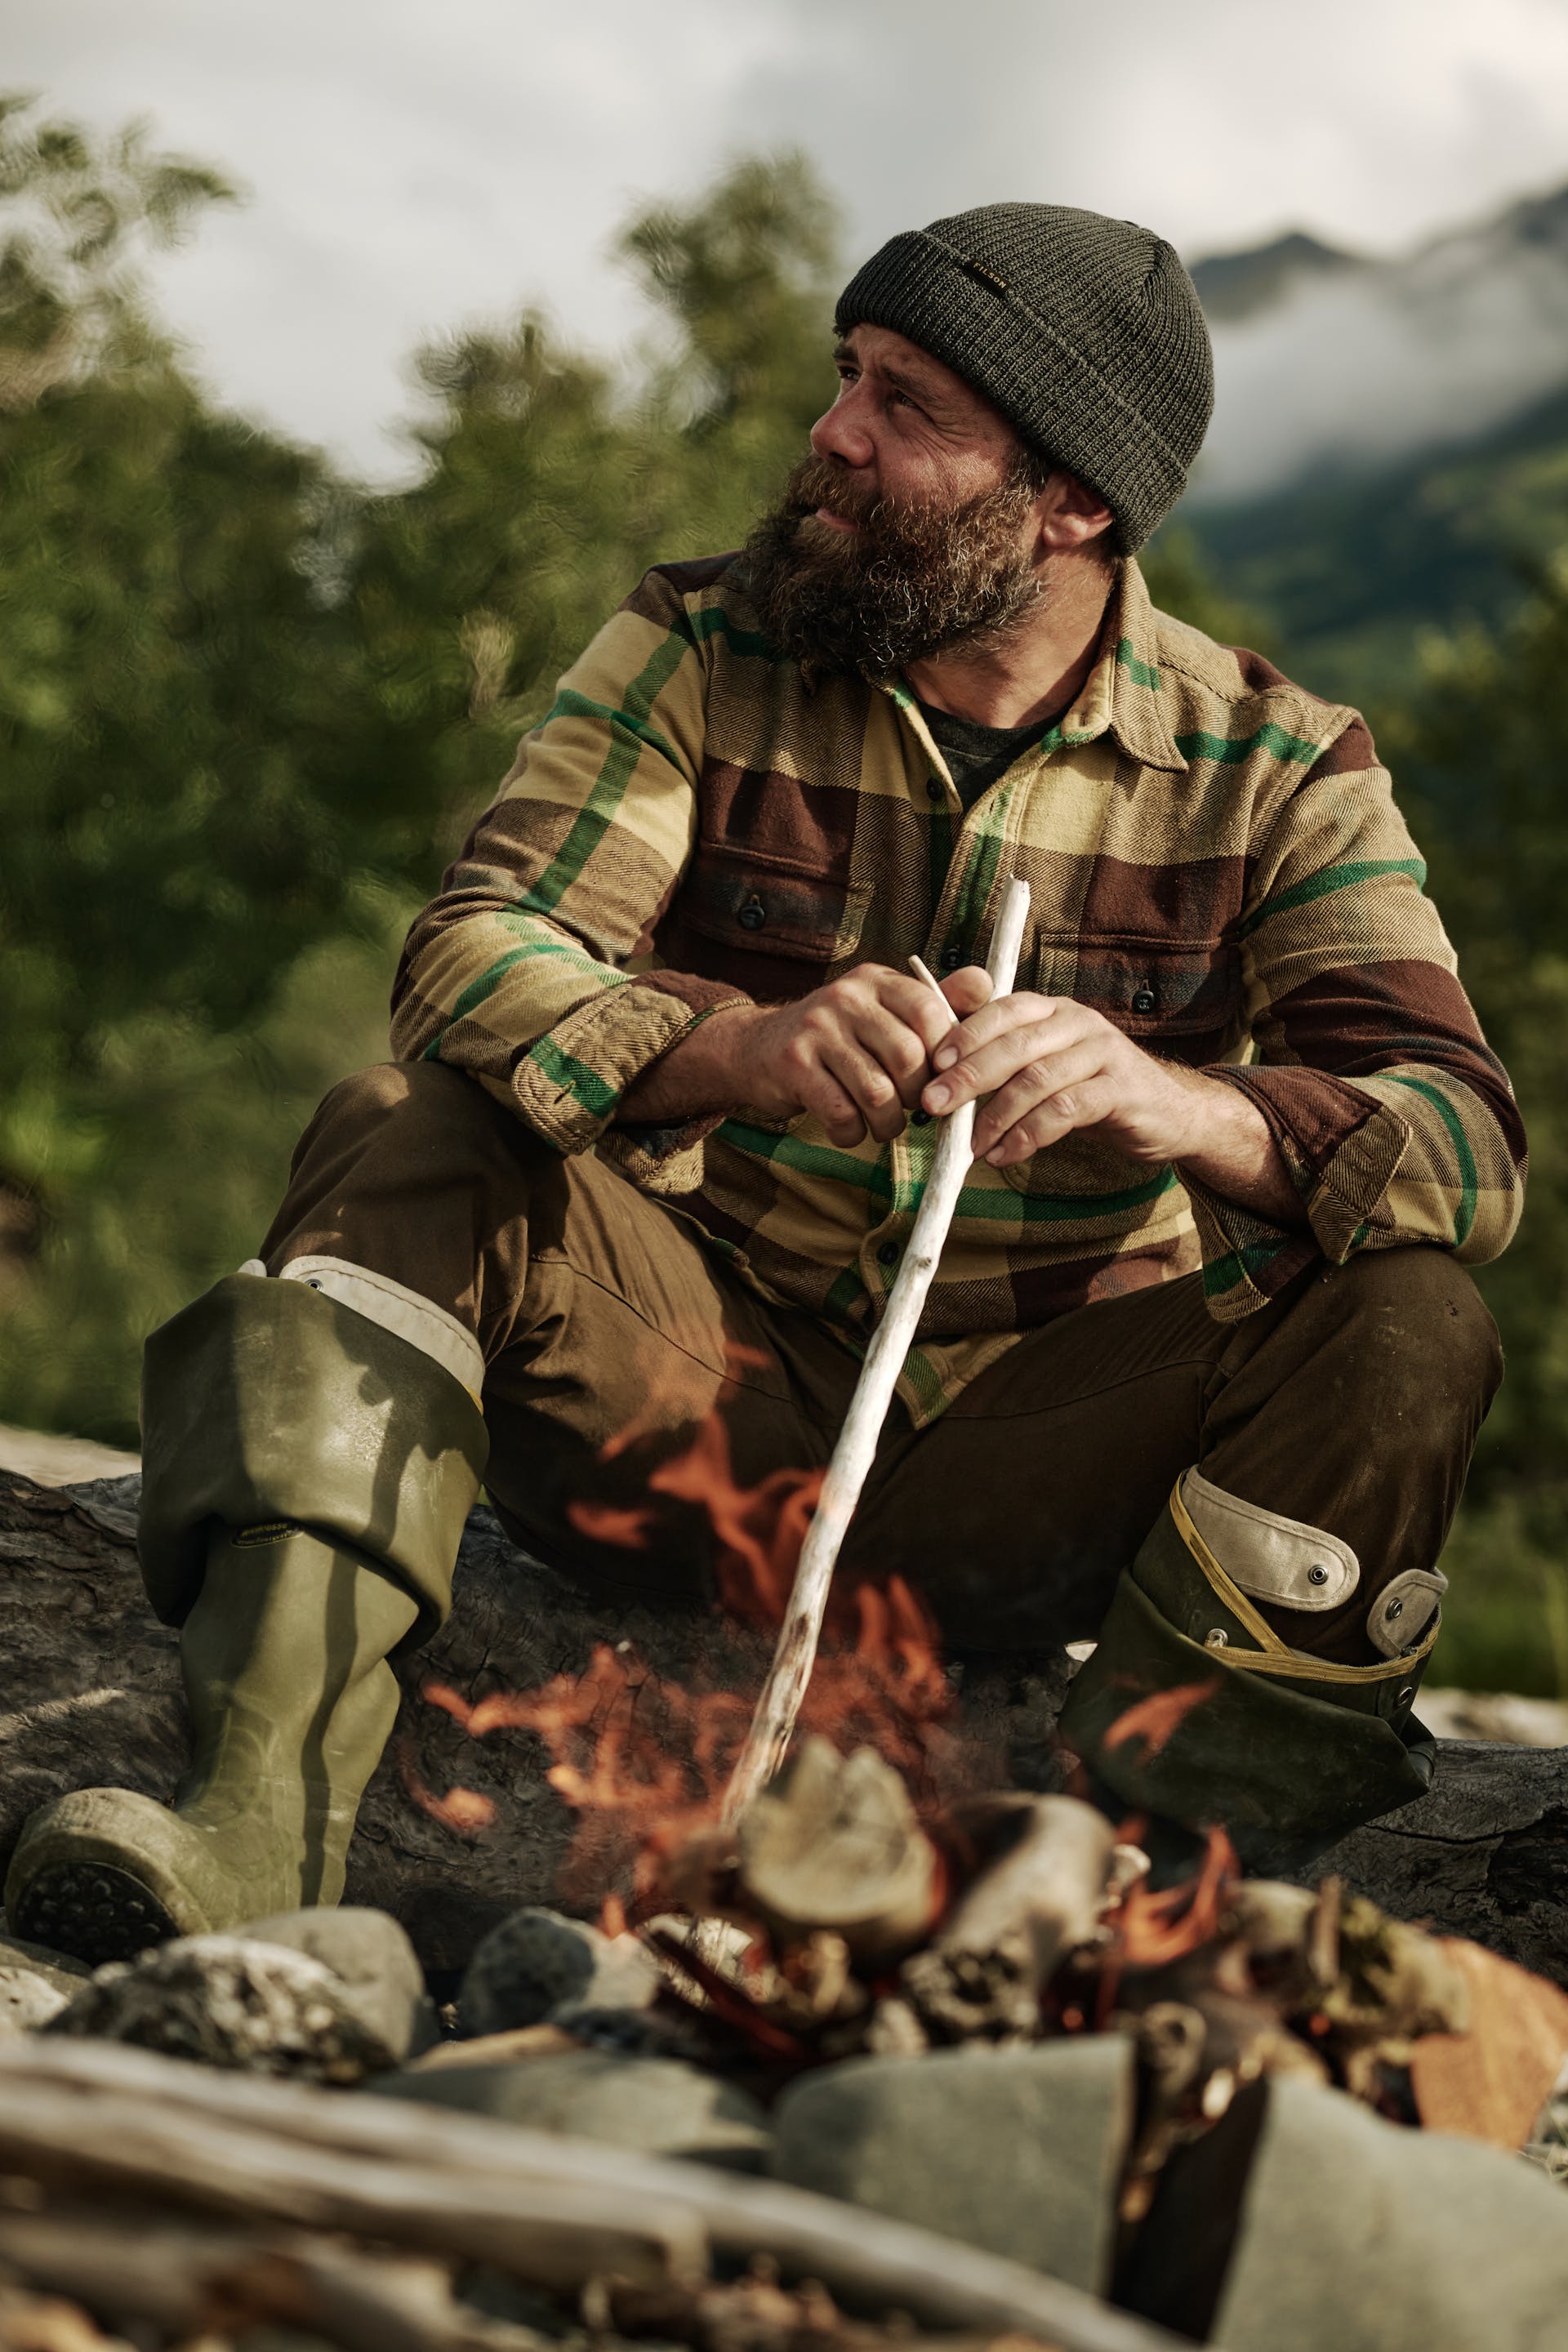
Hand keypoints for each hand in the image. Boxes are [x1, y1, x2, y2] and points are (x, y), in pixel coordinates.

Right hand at [721, 962, 992, 1146]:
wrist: (754, 1049)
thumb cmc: (836, 1038)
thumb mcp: (881, 1011)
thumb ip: (933, 1004)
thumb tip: (987, 985)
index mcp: (877, 981)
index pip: (930, 1011)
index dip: (945, 1056)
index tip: (941, 1081)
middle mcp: (847, 997)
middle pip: (908, 1057)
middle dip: (918, 1097)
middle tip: (912, 1110)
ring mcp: (817, 1029)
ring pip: (877, 1092)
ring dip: (888, 1124)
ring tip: (884, 1126)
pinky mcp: (793, 1065)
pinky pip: (841, 1112)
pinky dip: (852, 1133)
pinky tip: (850, 1130)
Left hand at [920, 985, 1211, 1167]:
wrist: (1167, 1112)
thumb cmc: (1090, 1089)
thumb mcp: (1045, 1065)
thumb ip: (1002, 1060)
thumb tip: (938, 1074)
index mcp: (1053, 1009)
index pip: (1003, 1008)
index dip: (965, 1033)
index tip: (933, 1064)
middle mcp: (1079, 1022)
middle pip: (1015, 1044)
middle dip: (969, 1076)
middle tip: (934, 1106)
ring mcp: (1103, 1053)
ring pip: (1037, 1079)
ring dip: (996, 1116)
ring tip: (972, 1146)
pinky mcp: (1120, 1090)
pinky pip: (1065, 1110)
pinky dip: (1029, 1135)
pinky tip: (1006, 1154)